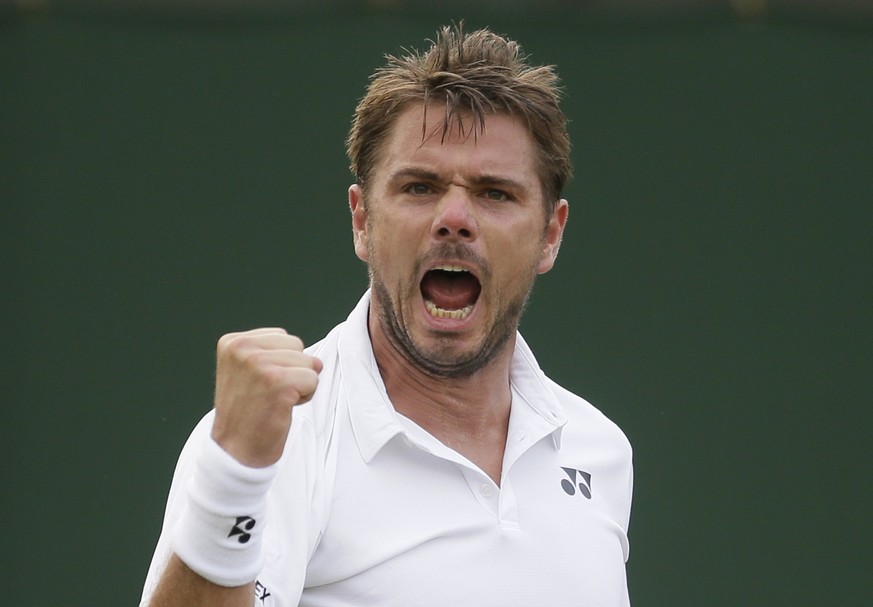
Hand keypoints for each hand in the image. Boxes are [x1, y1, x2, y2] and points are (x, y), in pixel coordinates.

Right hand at [210, 328, 321, 467]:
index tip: (259, 384)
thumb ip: (272, 352)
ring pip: (308, 362)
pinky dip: (305, 396)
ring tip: (275, 400)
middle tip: (268, 394)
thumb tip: (318, 361)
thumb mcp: (246, 370)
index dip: (280, 363)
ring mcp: (259, 364)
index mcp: (233, 342)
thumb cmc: (248, 411)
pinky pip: (313, 380)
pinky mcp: (279, 383)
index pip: (283, 337)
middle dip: (292, 371)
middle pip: (297, 346)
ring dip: (299, 385)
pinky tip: (283, 408)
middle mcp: (243, 349)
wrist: (235, 450)